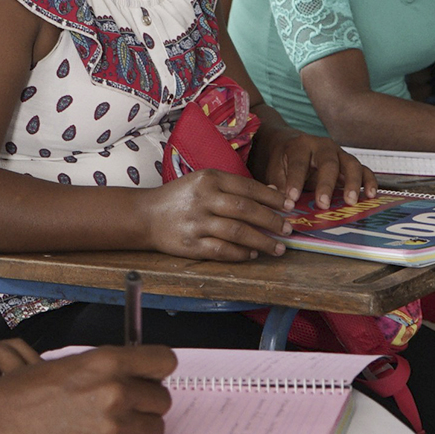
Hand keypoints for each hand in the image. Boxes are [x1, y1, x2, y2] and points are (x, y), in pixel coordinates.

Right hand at [0, 345, 176, 433]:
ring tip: (111, 421)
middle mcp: (115, 391)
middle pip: (162, 398)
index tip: (151, 374)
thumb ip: (110, 366)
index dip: (158, 369)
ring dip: (138, 425)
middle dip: (147, 400)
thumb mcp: (72, 363)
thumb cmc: (26, 391)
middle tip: (125, 401)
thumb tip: (137, 370)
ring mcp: (113, 424)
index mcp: (107, 361)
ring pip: (154, 427)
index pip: (164, 361)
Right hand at [143, 168, 293, 260]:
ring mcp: (196, 222)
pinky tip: (252, 254)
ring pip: (237, 232)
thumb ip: (236, 187)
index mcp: (208, 179)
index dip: (272, 198)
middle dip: (271, 221)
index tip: (290, 207)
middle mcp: (203, 199)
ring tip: (277, 248)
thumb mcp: (204, 182)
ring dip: (262, 241)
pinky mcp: (190, 244)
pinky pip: (222, 251)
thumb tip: (273, 192)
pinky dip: (240, 254)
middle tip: (287, 230)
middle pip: (245, 210)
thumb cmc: (180, 197)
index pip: (248, 188)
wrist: (144, 215)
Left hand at [248, 126, 376, 209]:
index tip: (292, 198)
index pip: (298, 163)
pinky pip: (364, 170)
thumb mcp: (275, 169)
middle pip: (328, 163)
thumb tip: (282, 202)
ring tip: (351, 201)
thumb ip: (278, 184)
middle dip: (326, 184)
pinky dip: (369, 181)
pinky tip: (371, 195)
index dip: (295, 181)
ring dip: (353, 183)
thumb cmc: (284, 160)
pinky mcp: (350, 163)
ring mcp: (339, 153)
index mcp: (300, 146)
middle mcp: (322, 146)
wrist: (293, 144)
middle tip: (323, 204)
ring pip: (350, 164)